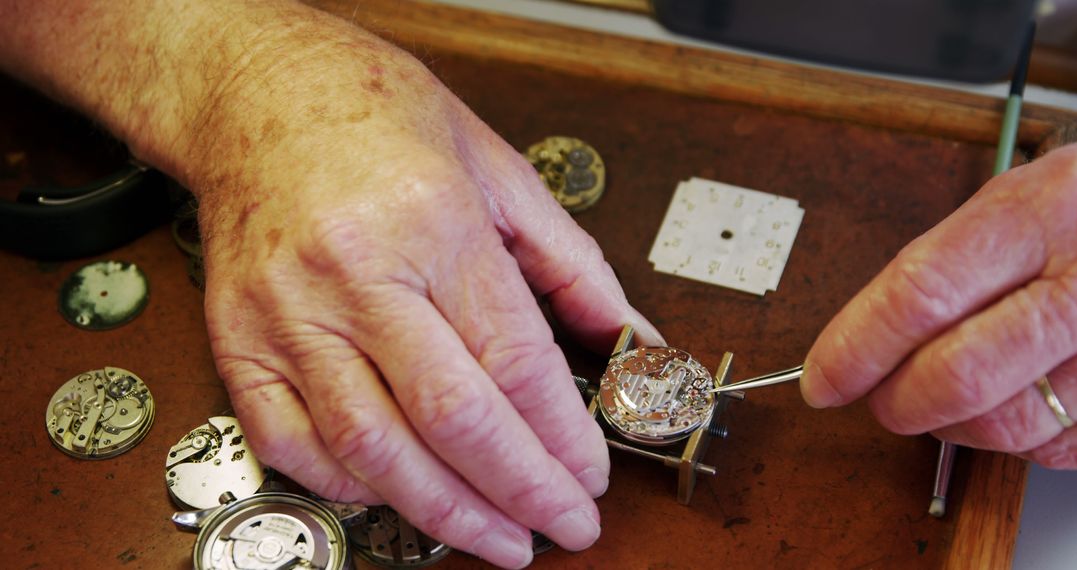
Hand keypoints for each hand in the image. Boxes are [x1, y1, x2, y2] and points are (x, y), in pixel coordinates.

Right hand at [176, 11, 660, 568]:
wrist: (258, 93)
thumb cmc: (375, 116)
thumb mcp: (498, 169)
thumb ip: (571, 266)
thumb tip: (627, 337)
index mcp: (431, 222)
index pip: (513, 362)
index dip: (561, 437)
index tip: (589, 475)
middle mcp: (354, 274)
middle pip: (451, 420)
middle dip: (520, 492)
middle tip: (562, 527)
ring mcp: (287, 315)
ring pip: (373, 450)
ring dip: (445, 512)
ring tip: (497, 538)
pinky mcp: (238, 341)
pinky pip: (291, 444)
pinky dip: (353, 486)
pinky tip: (402, 495)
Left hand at [801, 143, 1076, 467]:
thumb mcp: (1020, 197)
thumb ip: (943, 263)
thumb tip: (861, 334)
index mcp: (1036, 218)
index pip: (919, 296)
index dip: (856, 348)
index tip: (821, 378)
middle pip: (958, 377)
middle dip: (896, 402)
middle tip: (877, 397)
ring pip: (1004, 429)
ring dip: (950, 426)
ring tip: (947, 391)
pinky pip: (1053, 452)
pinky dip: (1015, 440)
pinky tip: (1014, 397)